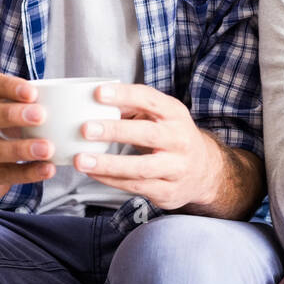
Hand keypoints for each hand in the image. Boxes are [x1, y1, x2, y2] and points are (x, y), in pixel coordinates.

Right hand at [0, 72, 55, 202]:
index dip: (8, 87)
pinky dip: (27, 172)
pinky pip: (3, 174)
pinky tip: (48, 169)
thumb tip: (70, 99)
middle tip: (41, 115)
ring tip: (47, 148)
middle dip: (10, 114)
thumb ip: (30, 104)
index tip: (33, 92)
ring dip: (20, 148)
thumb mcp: (10, 113)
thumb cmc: (2, 132)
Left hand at [71, 83, 222, 209]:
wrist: (204, 170)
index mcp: (175, 115)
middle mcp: (180, 140)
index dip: (125, 95)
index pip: (150, 100)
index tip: (98, 92)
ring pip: (141, 167)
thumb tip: (93, 100)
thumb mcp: (160, 116)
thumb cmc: (171, 137)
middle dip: (115, 131)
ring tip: (80, 160)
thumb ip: (131, 107)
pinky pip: (135, 187)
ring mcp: (176, 168)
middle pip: (148, 134)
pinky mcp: (168, 191)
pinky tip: (92, 174)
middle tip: (85, 129)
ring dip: (108, 164)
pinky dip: (111, 181)